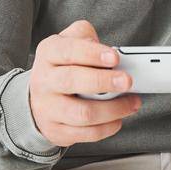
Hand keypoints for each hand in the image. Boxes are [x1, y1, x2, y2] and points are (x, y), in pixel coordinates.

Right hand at [26, 20, 140, 147]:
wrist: (39, 98)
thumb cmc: (62, 67)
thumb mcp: (68, 42)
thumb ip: (85, 36)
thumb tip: (105, 47)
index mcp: (49, 54)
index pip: (68, 51)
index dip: (92, 54)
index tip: (115, 57)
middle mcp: (45, 81)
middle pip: (71, 81)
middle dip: (103, 81)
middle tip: (127, 81)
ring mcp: (48, 108)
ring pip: (82, 113)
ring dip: (112, 109)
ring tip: (132, 102)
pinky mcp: (56, 130)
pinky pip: (85, 134)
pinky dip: (107, 127)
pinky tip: (118, 118)